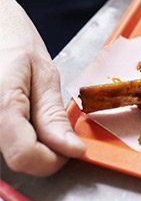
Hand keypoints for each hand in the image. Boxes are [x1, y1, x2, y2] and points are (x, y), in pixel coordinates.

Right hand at [0, 0, 84, 175]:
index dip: (55, 158)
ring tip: (36, 112)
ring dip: (32, 143)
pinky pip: (4, 142)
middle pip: (18, 159)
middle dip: (46, 150)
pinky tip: (25, 116)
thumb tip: (71, 149)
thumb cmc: (13, 41)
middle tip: (56, 123)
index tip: (73, 146)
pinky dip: (20, 136)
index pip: (26, 157)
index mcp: (2, 104)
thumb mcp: (44, 74)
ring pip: (10, 153)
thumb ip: (52, 115)